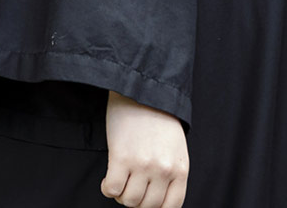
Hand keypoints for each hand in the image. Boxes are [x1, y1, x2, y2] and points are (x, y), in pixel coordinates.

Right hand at [102, 91, 187, 207]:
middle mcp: (163, 170)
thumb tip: (156, 194)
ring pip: (129, 200)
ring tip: (118, 182)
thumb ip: (170, 171)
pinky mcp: (121, 157)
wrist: (141, 89)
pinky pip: (112, 188)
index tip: (146, 200)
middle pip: (147, 206)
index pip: (170, 207)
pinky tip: (107, 180)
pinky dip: (107, 188)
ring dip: (121, 195)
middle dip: (135, 200)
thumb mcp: (175, 148)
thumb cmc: (157, 117)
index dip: (155, 207)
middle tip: (128, 188)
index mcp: (180, 169)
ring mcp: (142, 165)